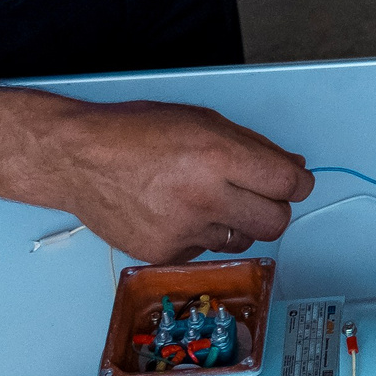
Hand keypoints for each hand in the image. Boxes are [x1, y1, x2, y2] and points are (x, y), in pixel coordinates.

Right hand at [26, 97, 315, 259]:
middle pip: (275, 222)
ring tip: (206, 199)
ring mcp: (184, 231)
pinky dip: (202, 235)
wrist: (77, 160)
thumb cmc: (138, 132)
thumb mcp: (203, 122)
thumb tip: (294, 168)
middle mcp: (205, 198)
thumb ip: (254, 147)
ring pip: (243, 240)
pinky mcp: (165, 254)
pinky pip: (206, 250)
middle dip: (274, 207)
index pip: (288, 185)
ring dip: (238, 223)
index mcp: (219, 156)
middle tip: (257, 194)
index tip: (294, 182)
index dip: (298, 183)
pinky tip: (176, 213)